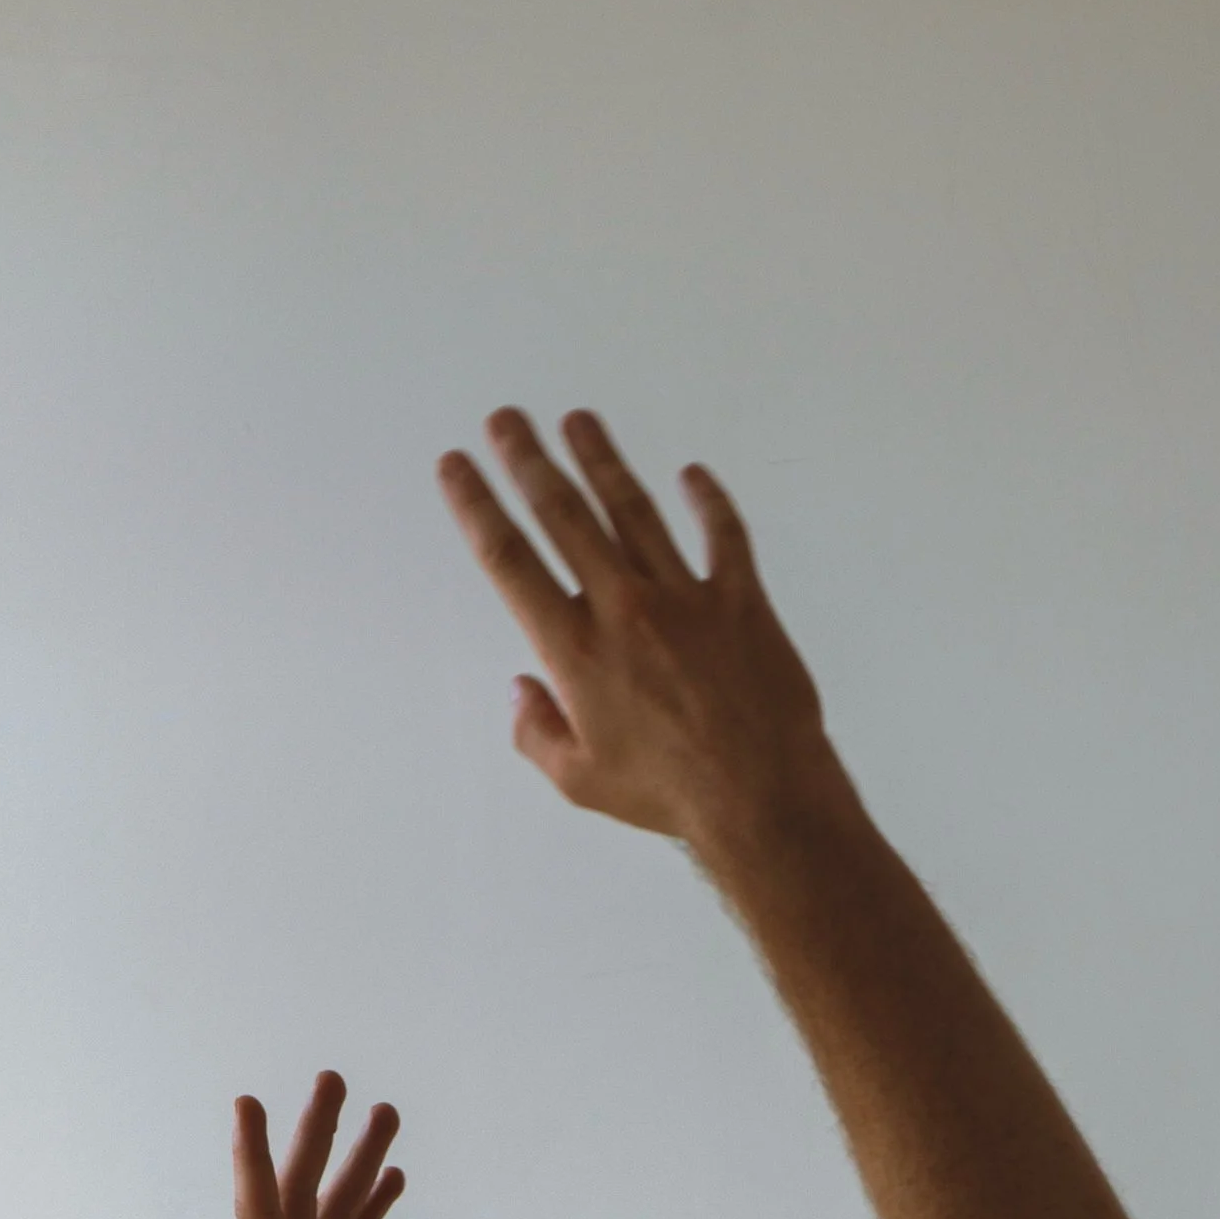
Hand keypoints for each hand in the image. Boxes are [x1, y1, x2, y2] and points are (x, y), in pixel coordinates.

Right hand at [437, 408, 847, 846]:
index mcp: (575, 649)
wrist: (763, 799)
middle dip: (529, 459)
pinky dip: (708, 501)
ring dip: (601, 460)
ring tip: (579, 421)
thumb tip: (521, 692)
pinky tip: (693, 476)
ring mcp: (685, 598)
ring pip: (633, 509)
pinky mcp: (742, 602)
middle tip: (508, 419)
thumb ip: (537, 733)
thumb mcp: (581, 781)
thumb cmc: (672, 796)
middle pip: (563, 514)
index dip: (476, 506)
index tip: (456, 466)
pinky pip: (724, 535)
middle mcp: (623, 608)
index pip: (508, 560)